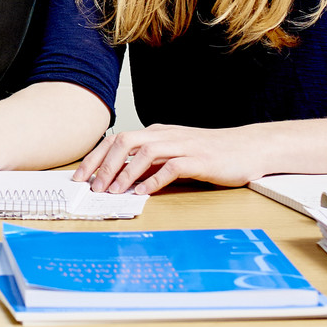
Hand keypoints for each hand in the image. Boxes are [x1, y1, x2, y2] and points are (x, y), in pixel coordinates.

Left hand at [73, 123, 266, 194]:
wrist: (247, 149)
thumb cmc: (210, 154)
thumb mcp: (174, 155)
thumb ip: (151, 164)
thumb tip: (122, 180)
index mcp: (156, 133)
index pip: (116, 140)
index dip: (95, 158)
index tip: (79, 177)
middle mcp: (165, 135)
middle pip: (124, 142)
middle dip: (103, 165)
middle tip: (91, 187)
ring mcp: (182, 146)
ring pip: (144, 152)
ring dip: (125, 173)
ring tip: (113, 192)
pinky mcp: (199, 160)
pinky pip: (172, 168)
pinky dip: (154, 181)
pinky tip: (144, 193)